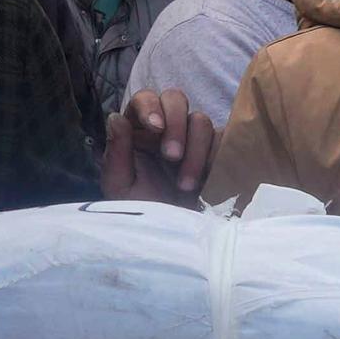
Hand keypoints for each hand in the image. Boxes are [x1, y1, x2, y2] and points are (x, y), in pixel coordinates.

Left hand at [100, 90, 215, 206]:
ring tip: (185, 186)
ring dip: (195, 150)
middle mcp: (166, 130)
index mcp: (139, 132)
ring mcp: (193, 140)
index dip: (150, 106)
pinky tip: (207, 184)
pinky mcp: (216, 154)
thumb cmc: (143, 213)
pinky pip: (223, 141)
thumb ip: (116, 153)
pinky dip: (215, 159)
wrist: (175, 239)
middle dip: (175, 124)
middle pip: (175, 99)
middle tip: (172, 157)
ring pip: (201, 121)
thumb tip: (116, 118)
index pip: (144, 100)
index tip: (155, 128)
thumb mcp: (121, 188)